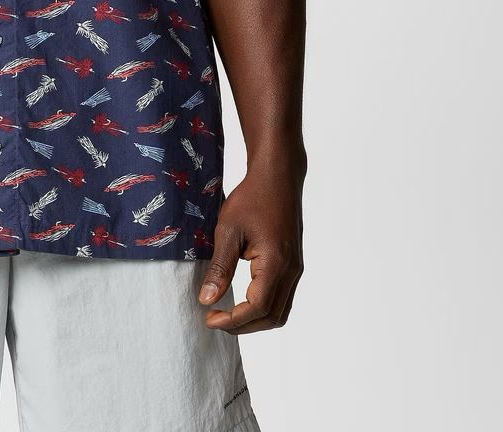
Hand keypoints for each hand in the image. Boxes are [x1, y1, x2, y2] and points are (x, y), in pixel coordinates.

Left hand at [198, 159, 303, 333]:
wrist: (278, 176)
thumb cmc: (252, 198)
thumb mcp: (228, 230)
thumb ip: (220, 267)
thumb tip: (207, 300)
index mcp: (276, 263)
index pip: (257, 308)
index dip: (233, 320)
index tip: (209, 319)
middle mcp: (291, 271)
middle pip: (272, 317)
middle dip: (243, 325)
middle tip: (215, 319)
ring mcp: (295, 269)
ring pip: (280, 311)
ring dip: (254, 320)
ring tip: (227, 313)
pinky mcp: (293, 264)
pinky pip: (282, 297)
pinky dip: (263, 307)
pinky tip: (243, 299)